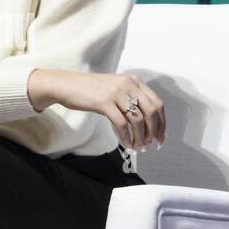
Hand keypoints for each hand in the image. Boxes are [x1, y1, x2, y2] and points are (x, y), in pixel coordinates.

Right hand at [27, 69, 164, 151]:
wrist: (67, 85)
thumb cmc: (90, 90)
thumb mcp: (116, 88)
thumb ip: (131, 99)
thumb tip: (148, 123)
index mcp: (134, 81)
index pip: (157, 104)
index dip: (162, 123)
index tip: (161, 137)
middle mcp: (128, 84)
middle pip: (152, 112)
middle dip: (154, 132)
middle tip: (150, 145)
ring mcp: (116, 92)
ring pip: (138, 120)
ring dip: (140, 137)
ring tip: (137, 147)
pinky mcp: (104, 102)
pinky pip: (122, 124)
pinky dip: (127, 137)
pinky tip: (126, 144)